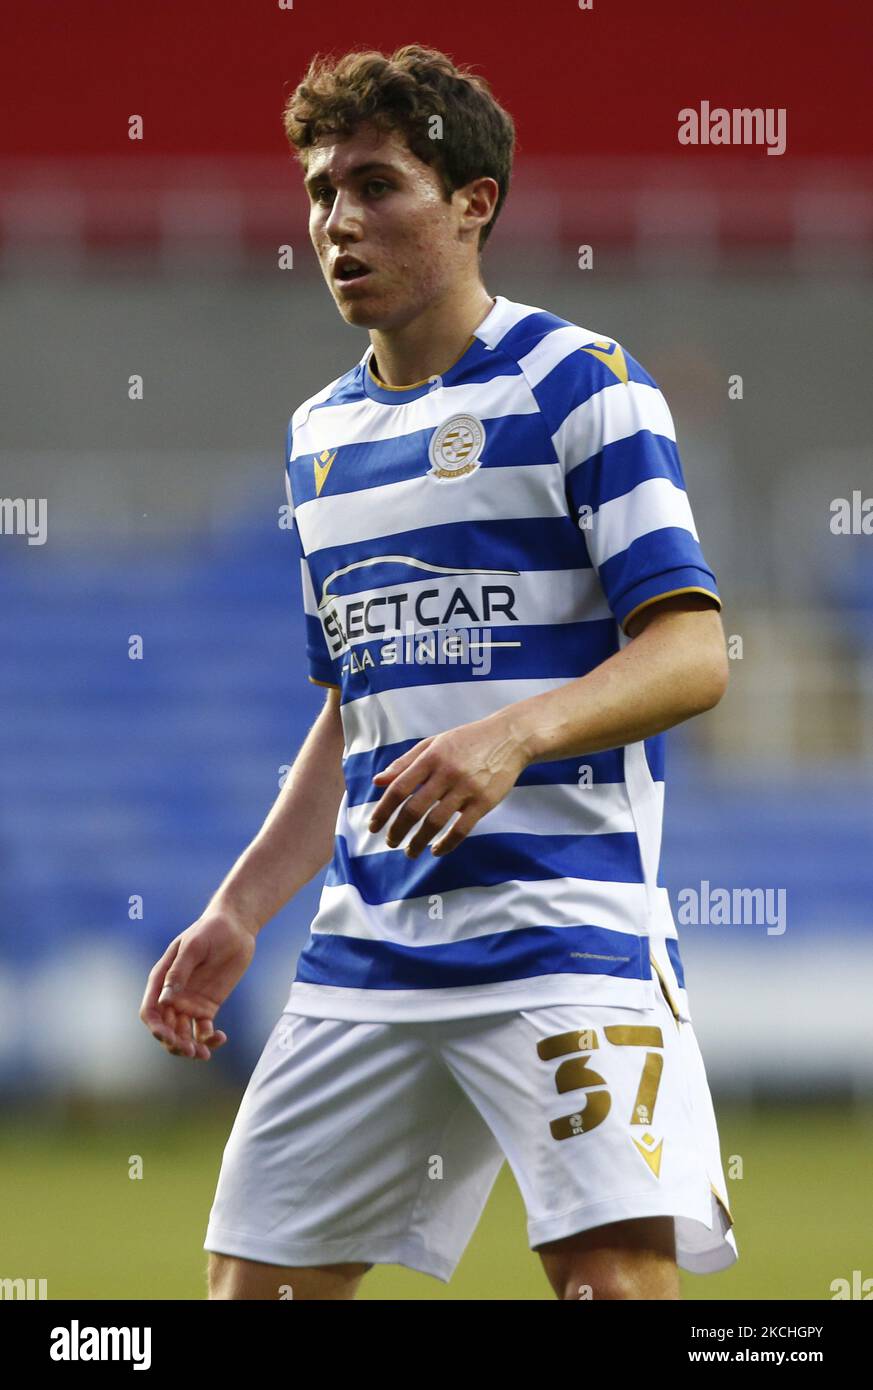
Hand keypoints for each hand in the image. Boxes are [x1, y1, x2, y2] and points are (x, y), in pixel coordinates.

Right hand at [139, 907, 256, 1060]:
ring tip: (203, 1054)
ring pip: (182, 1034)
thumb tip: (165, 1000)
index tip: (167, 1037)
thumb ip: (179, 972)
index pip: (150, 1011)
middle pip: (166, 1028)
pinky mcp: (208, 1007)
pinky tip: (220, 1038)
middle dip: (174, 1043)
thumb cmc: (210, 930)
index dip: (156, 1028)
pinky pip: (203, 1029)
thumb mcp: (193, 947)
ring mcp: (189, 1003)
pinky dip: (208, 1038)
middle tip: (190, 1050)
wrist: (235, 927)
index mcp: (161, 979)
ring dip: (189, 1047)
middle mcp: (172, 995)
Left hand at [367, 712, 532, 857]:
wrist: (509, 737)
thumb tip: (378, 782)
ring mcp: (466, 788)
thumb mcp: (434, 743)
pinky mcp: (484, 802)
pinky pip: (461, 829)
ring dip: (418, 842)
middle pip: (414, 809)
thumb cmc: (467, 741)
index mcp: (431, 757)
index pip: (399, 788)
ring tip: (410, 851)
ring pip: (435, 823)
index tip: (373, 826)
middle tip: (390, 843)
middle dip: (397, 830)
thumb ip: (405, 762)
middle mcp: (446, 773)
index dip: (383, 810)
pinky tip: (436, 850)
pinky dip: (446, 844)